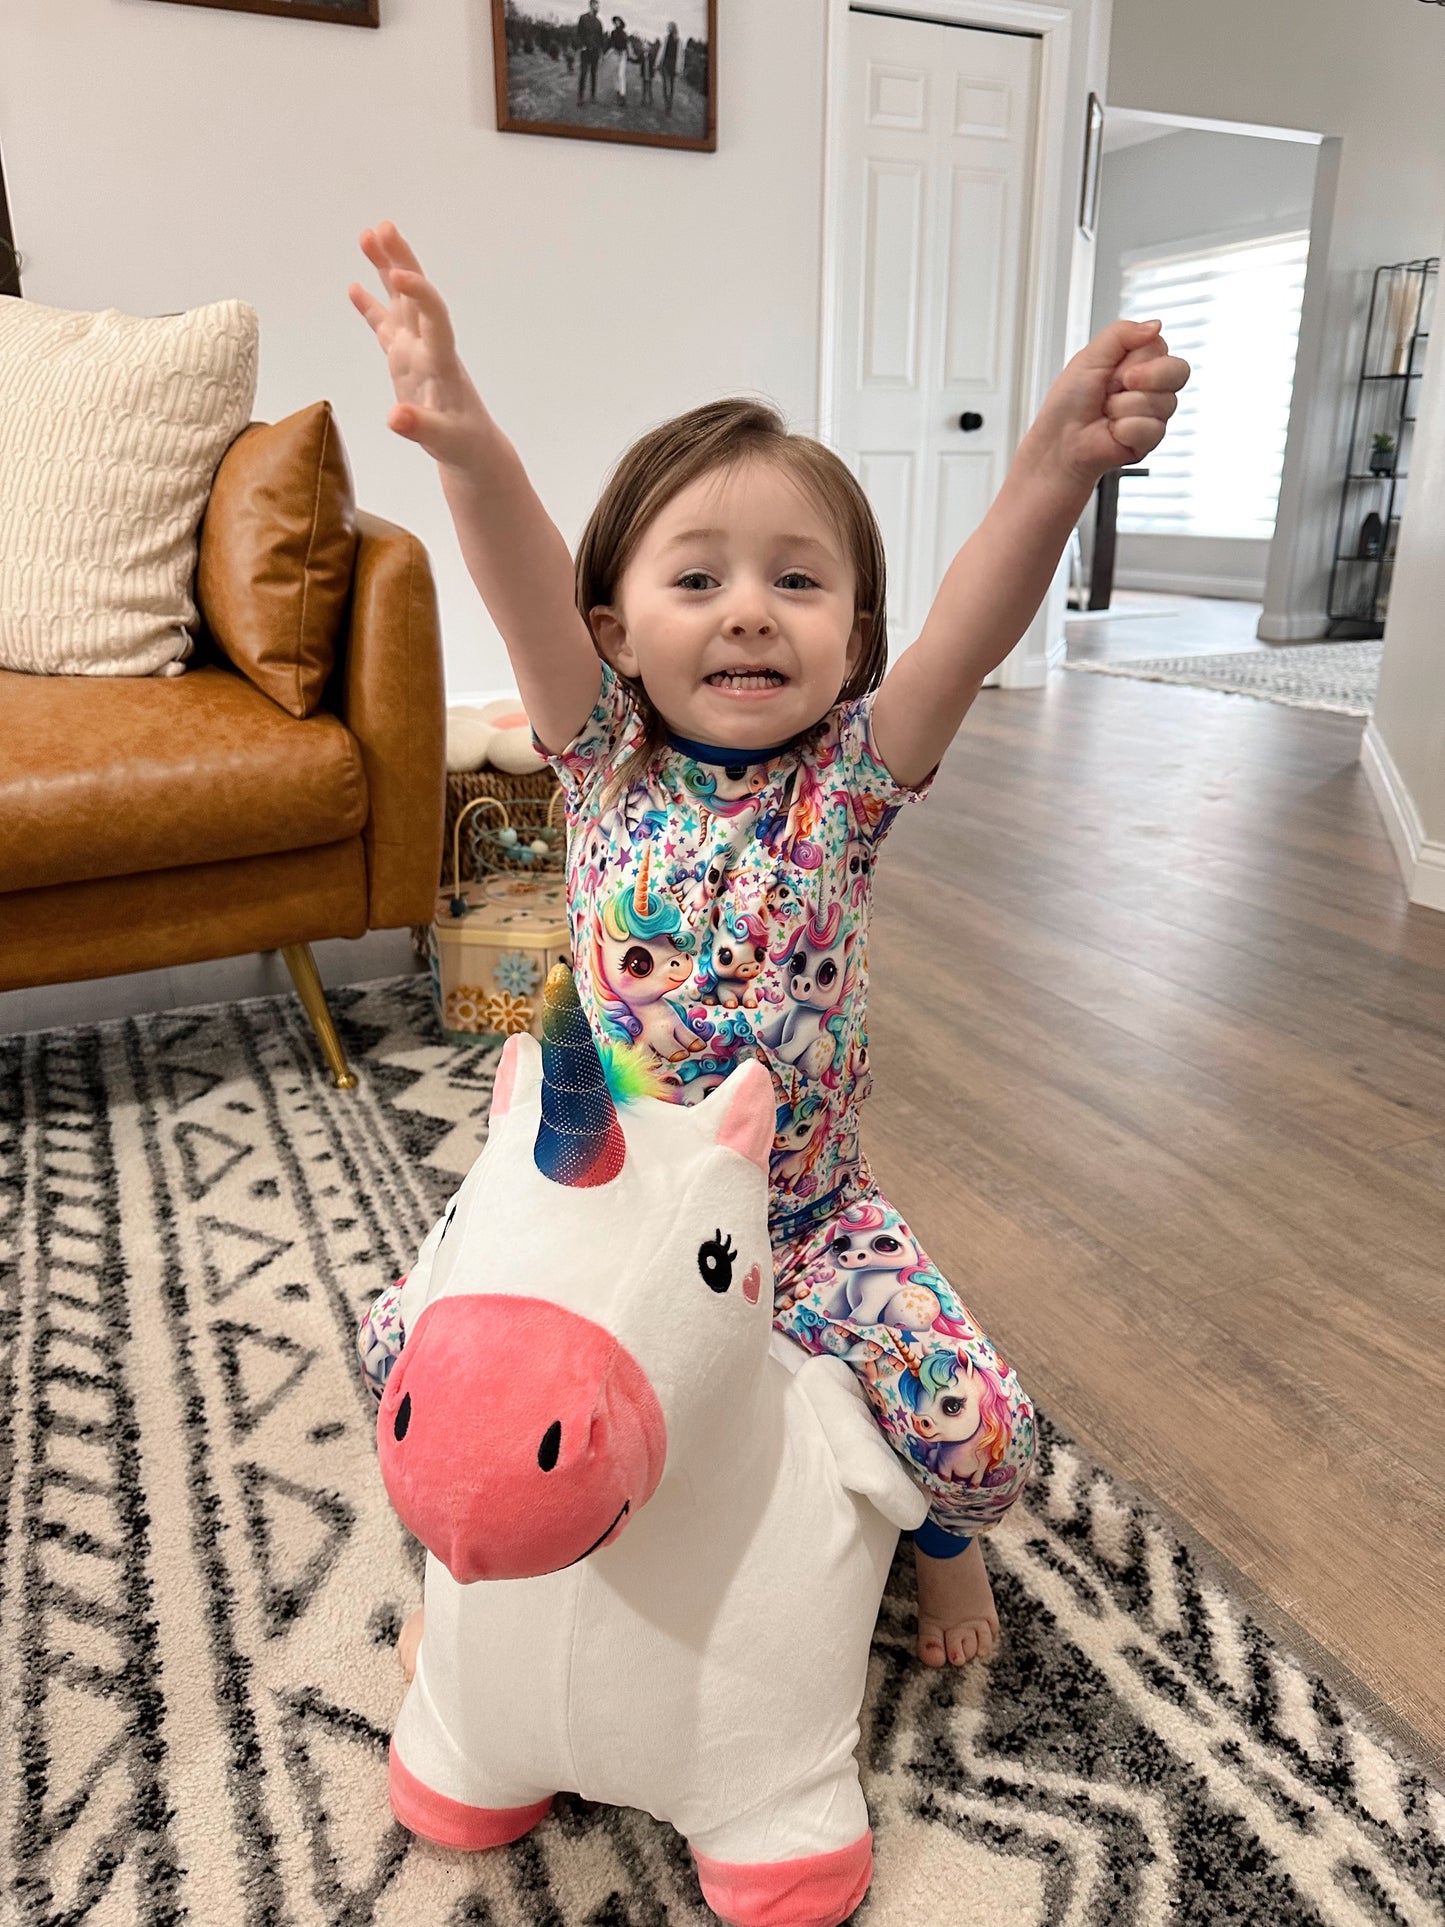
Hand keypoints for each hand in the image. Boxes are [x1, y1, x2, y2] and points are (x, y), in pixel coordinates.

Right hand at [349, 222, 487, 467]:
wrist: (472, 449)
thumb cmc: (464, 445)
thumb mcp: (445, 442)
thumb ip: (421, 428)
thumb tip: (395, 418)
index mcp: (442, 362)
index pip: (435, 319)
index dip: (421, 295)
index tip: (402, 274)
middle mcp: (429, 348)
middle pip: (416, 297)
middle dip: (401, 261)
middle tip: (383, 227)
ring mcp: (416, 351)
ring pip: (400, 302)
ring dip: (386, 269)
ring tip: (368, 235)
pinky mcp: (406, 361)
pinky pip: (385, 326)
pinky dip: (372, 307)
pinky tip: (355, 286)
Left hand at [1026, 317, 1190, 492]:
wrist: (1059, 440)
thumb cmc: (1069, 402)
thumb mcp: (1090, 355)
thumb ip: (1122, 333)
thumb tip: (1156, 325)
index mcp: (1139, 362)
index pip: (1162, 347)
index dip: (1137, 358)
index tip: (1113, 368)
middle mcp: (1152, 386)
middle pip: (1178, 371)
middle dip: (1142, 378)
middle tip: (1114, 387)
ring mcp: (1154, 413)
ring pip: (1163, 402)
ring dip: (1123, 406)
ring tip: (1107, 412)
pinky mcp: (1150, 439)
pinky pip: (1152, 428)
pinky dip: (1124, 429)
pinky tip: (1113, 431)